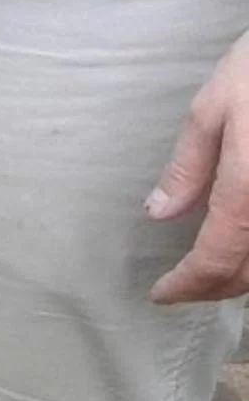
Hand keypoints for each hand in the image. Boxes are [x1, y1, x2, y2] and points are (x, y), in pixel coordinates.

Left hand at [147, 30, 248, 302]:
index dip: (188, 286)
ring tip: (216, 270)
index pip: (217, 260)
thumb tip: (160, 215)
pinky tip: (248, 243)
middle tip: (186, 284)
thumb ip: (188, 166)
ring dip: (248, 276)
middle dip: (217, 287)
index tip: (161, 294)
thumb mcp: (214, 106)